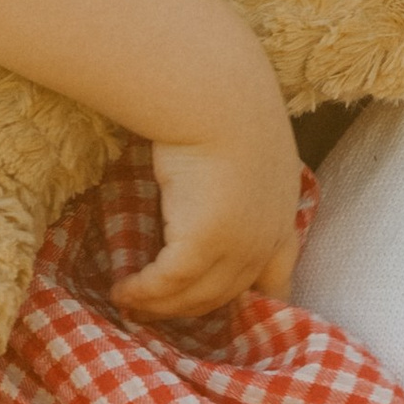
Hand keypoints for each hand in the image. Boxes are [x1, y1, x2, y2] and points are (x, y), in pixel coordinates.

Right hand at [109, 121, 301, 319]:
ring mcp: (238, 246)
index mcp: (282, 212)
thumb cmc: (223, 103)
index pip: (279, 271)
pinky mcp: (202, 246)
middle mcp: (266, 237)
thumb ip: (236, 172)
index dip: (257, 298)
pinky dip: (143, 292)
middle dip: (191, 307)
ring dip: (162, 305)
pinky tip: (122, 292)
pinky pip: (168, 283)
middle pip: (228, 293)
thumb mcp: (244, 143)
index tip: (235, 310)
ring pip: (198, 296)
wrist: (216, 93)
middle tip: (156, 310)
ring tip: (132, 303)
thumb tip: (207, 179)